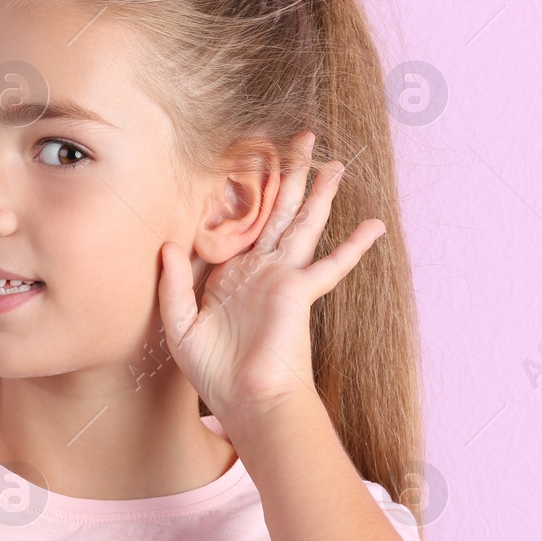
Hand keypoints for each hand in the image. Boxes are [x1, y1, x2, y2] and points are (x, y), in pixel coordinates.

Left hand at [156, 130, 387, 426]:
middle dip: (290, 174)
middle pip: (279, 210)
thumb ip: (174, 283)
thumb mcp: (180, 325)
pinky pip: (333, 263)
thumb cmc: (215, 373)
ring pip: (304, 223)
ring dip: (319, 192)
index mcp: (234, 275)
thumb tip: (167, 243)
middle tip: (300, 139)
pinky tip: (374, 224)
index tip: (250, 157)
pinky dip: (356, 244)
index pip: (242, 222)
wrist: (246, 401)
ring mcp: (284, 277)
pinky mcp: (300, 291)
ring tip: (334, 164)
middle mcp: (262, 270)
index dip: (247, 191)